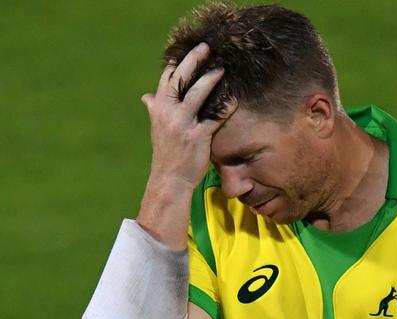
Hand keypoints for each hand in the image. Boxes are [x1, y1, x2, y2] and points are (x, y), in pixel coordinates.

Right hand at [141, 42, 236, 189]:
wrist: (169, 179)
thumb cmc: (166, 153)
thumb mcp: (157, 129)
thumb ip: (155, 110)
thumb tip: (146, 97)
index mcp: (158, 109)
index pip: (167, 79)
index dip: (178, 63)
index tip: (188, 50)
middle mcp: (168, 113)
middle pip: (180, 79)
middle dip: (192, 60)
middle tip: (206, 47)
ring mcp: (183, 124)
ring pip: (197, 94)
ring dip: (210, 79)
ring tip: (221, 69)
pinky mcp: (198, 136)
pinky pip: (215, 117)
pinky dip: (226, 107)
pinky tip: (235, 100)